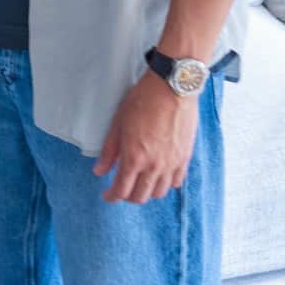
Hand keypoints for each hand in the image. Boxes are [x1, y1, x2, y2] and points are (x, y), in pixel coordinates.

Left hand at [93, 75, 197, 203]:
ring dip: (147, 191)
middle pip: (140, 197)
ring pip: (159, 193)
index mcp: (134, 158)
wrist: (172, 87)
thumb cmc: (143, 100)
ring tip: (140, 182)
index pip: (121, 191)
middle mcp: (154, 166)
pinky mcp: (185, 157)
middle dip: (127, 196)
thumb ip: (109, 151)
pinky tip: (159, 175)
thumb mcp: (118, 123)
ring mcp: (171, 163)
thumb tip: (99, 171)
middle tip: (122, 188)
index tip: (108, 195)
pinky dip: (166, 183)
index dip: (112, 196)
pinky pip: (176, 181)